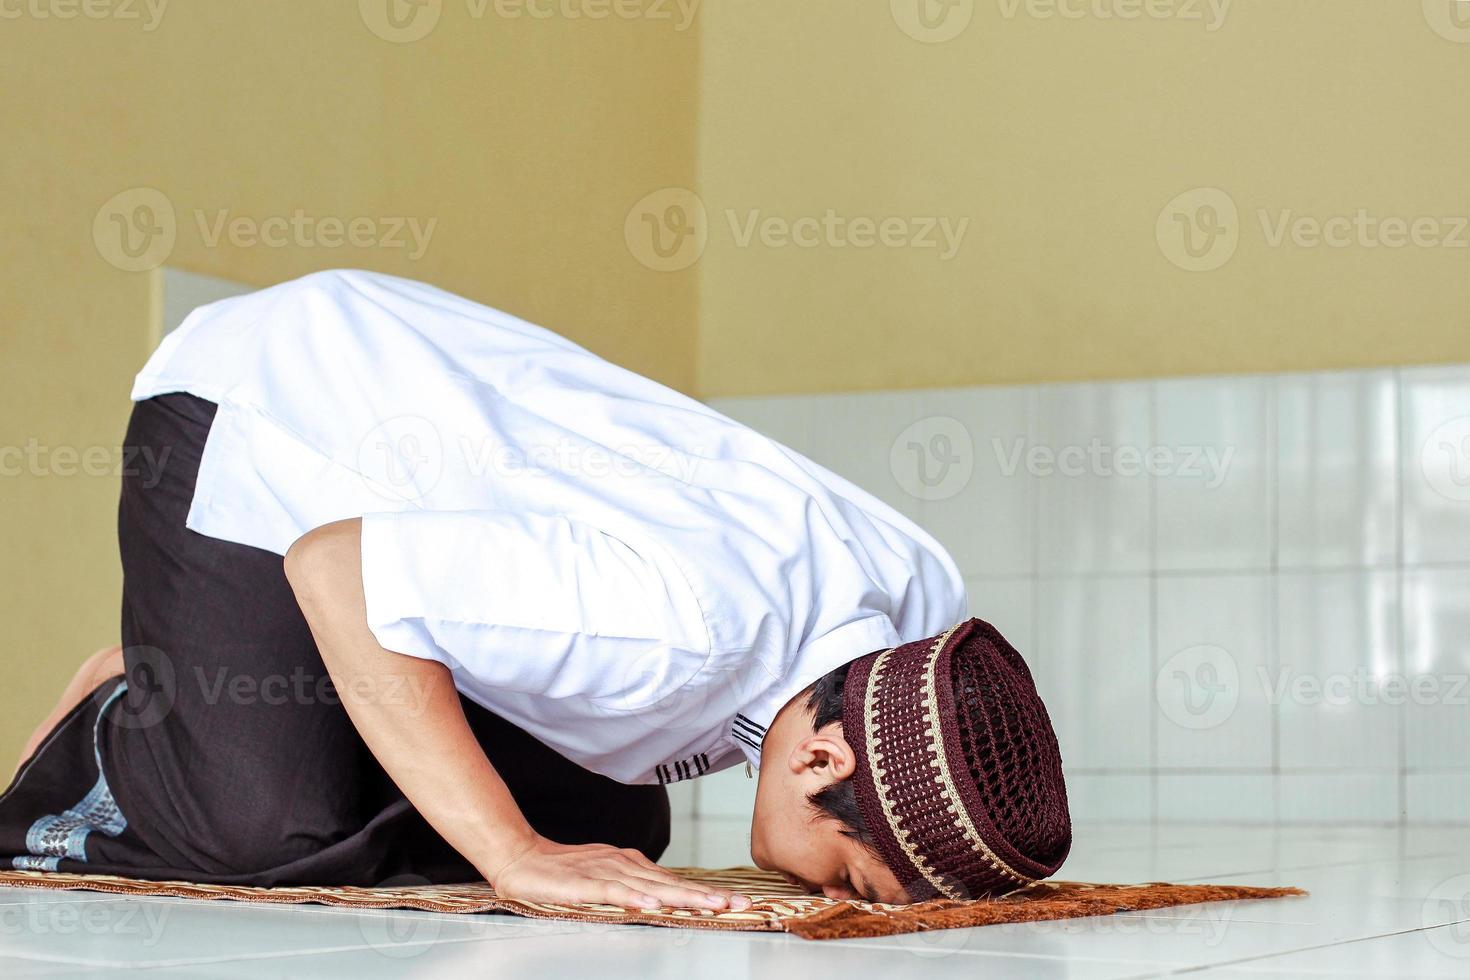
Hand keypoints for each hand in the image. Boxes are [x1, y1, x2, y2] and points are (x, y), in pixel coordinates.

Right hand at [491, 836, 752, 911]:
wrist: (520, 858)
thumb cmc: (561, 872)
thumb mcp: (604, 879)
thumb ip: (632, 887)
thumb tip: (662, 899)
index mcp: (631, 865)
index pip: (675, 882)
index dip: (706, 893)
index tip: (737, 902)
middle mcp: (624, 865)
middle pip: (672, 884)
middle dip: (707, 895)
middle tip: (740, 904)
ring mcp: (605, 872)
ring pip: (652, 887)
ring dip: (684, 897)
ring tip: (713, 906)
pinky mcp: (583, 884)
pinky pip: (613, 892)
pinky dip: (634, 898)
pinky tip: (653, 905)